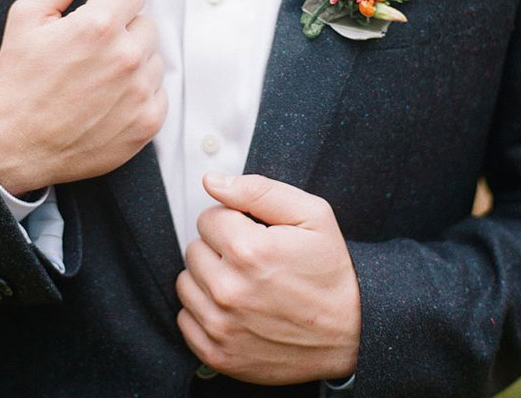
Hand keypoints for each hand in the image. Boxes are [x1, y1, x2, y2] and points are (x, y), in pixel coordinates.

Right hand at [0, 0, 166, 195]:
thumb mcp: (28, 16)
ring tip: (99, 78)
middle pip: (146, 23)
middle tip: (91, 53)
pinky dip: (140, 93)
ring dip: (134, 62)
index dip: (112, 2)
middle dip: (123, 31)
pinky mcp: (149, 121)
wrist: (14, 145)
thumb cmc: (19, 79)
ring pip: (155, 57)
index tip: (94, 19)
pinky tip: (110, 100)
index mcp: (98, 25)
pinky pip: (160, 90)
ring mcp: (140, 92)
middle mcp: (126, 57)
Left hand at [176, 173, 360, 384]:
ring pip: (186, 282)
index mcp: (249, 251)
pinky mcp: (219, 354)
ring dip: (208, 278)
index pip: (208, 218)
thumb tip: (213, 182)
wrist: (350, 334)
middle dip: (219, 247)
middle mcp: (229, 290)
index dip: (232, 220)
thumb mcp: (312, 215)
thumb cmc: (330, 274)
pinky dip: (204, 311)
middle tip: (251, 258)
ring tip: (242, 281)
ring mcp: (222, 326)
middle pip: (194, 249)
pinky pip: (186, 319)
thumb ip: (258, 190)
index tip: (252, 232)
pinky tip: (233, 307)